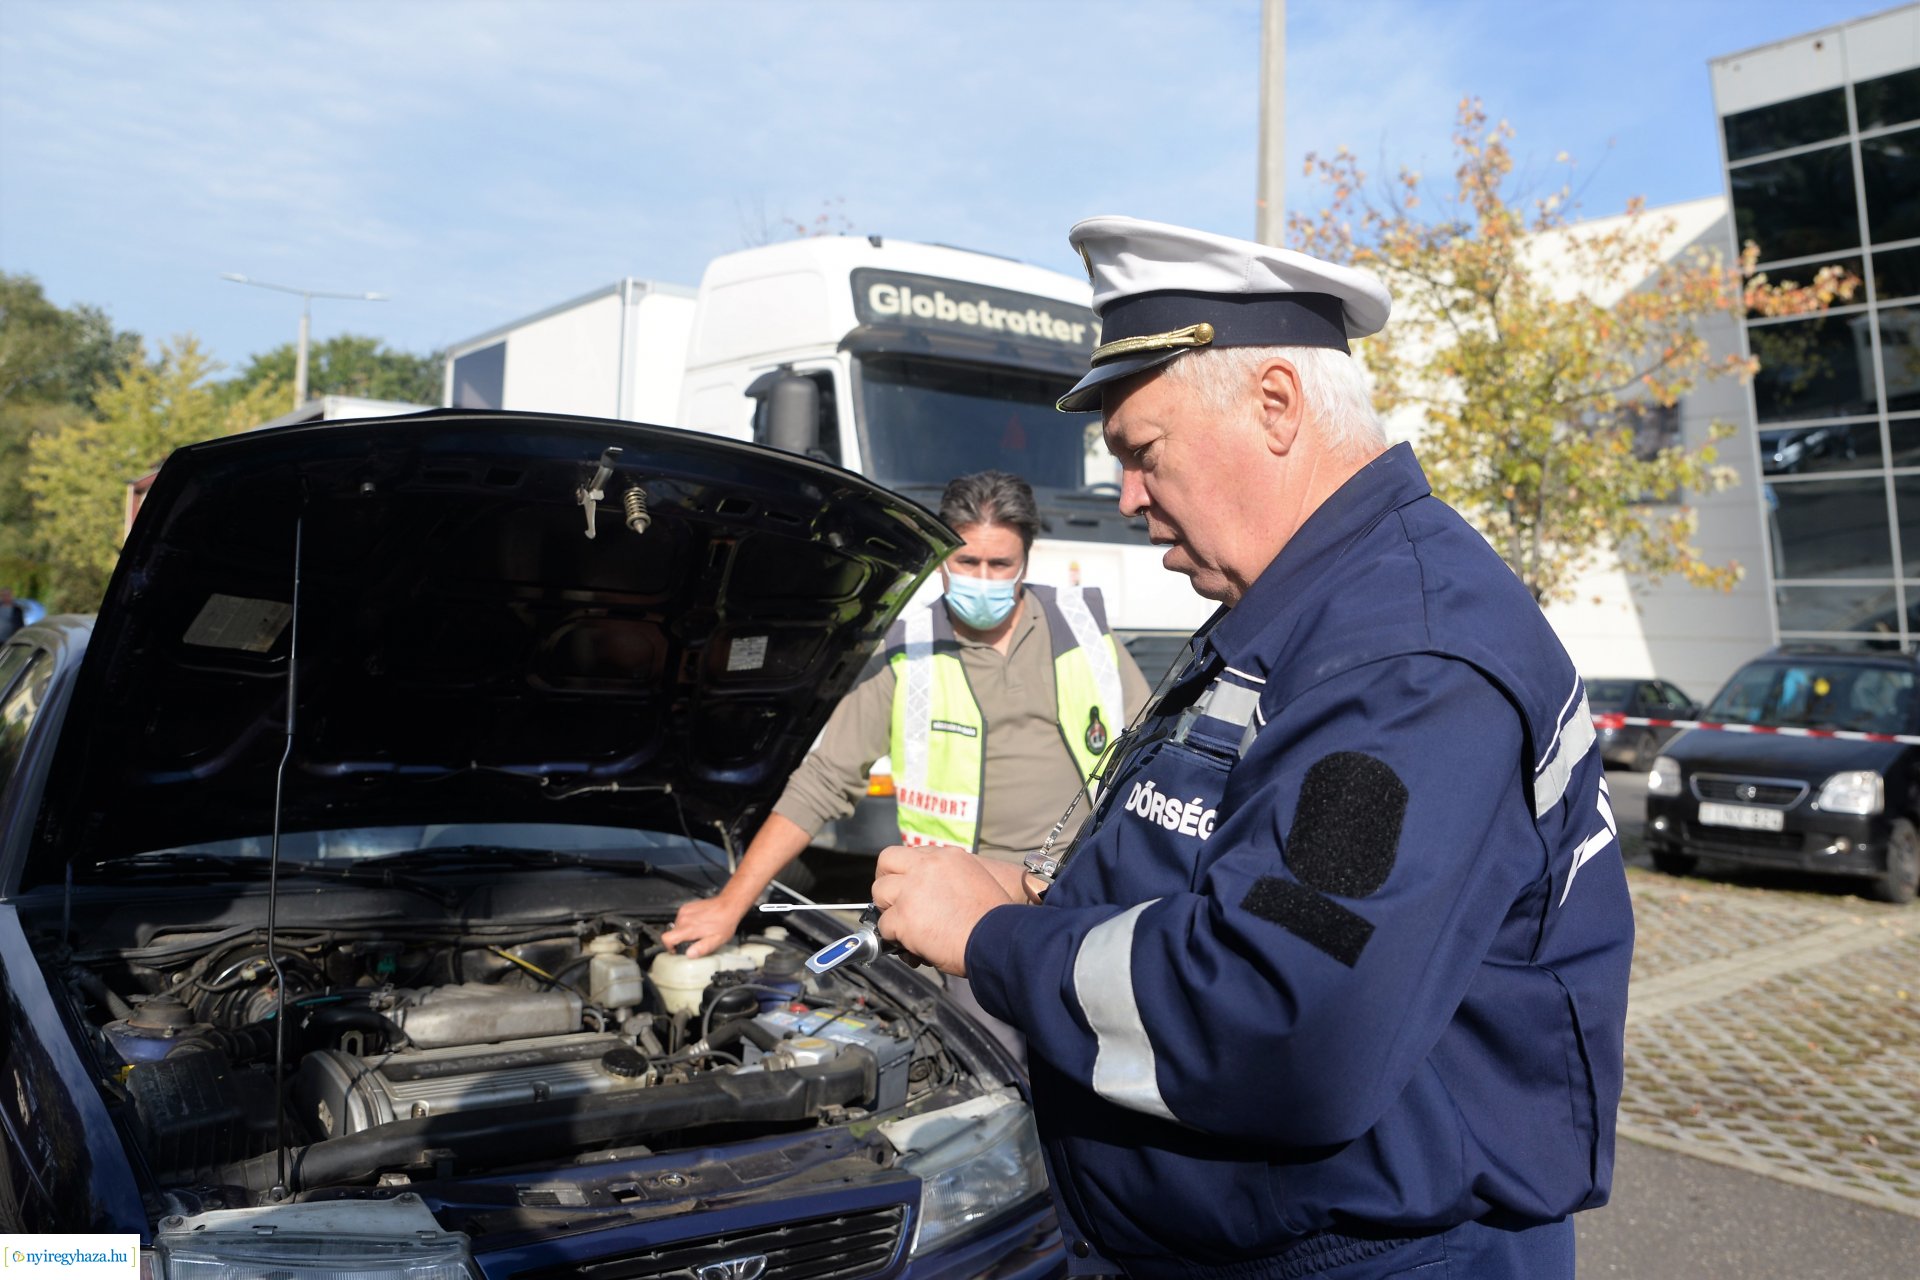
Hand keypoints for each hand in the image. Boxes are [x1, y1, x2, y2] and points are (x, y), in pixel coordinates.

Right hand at [662, 894, 748, 957]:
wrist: (728, 905)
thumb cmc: (724, 922)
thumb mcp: (717, 940)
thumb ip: (702, 948)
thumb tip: (690, 954)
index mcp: (689, 928)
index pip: (666, 938)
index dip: (669, 947)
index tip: (677, 949)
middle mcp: (684, 918)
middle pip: (672, 933)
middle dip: (680, 939)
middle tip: (693, 941)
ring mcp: (685, 910)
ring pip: (676, 926)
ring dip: (684, 931)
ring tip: (697, 931)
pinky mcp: (687, 906)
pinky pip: (681, 918)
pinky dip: (686, 922)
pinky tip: (698, 923)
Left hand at [871, 844, 1022, 976]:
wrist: (998, 939)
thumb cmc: (994, 918)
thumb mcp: (977, 880)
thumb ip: (950, 878)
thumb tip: (933, 894)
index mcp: (947, 856)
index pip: (911, 854)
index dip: (905, 872)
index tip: (907, 886)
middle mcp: (926, 867)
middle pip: (886, 862)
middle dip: (886, 882)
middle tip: (892, 901)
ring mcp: (912, 890)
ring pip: (879, 893)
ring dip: (888, 911)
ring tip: (904, 925)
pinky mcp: (904, 916)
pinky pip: (884, 926)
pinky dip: (894, 938)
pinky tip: (911, 944)